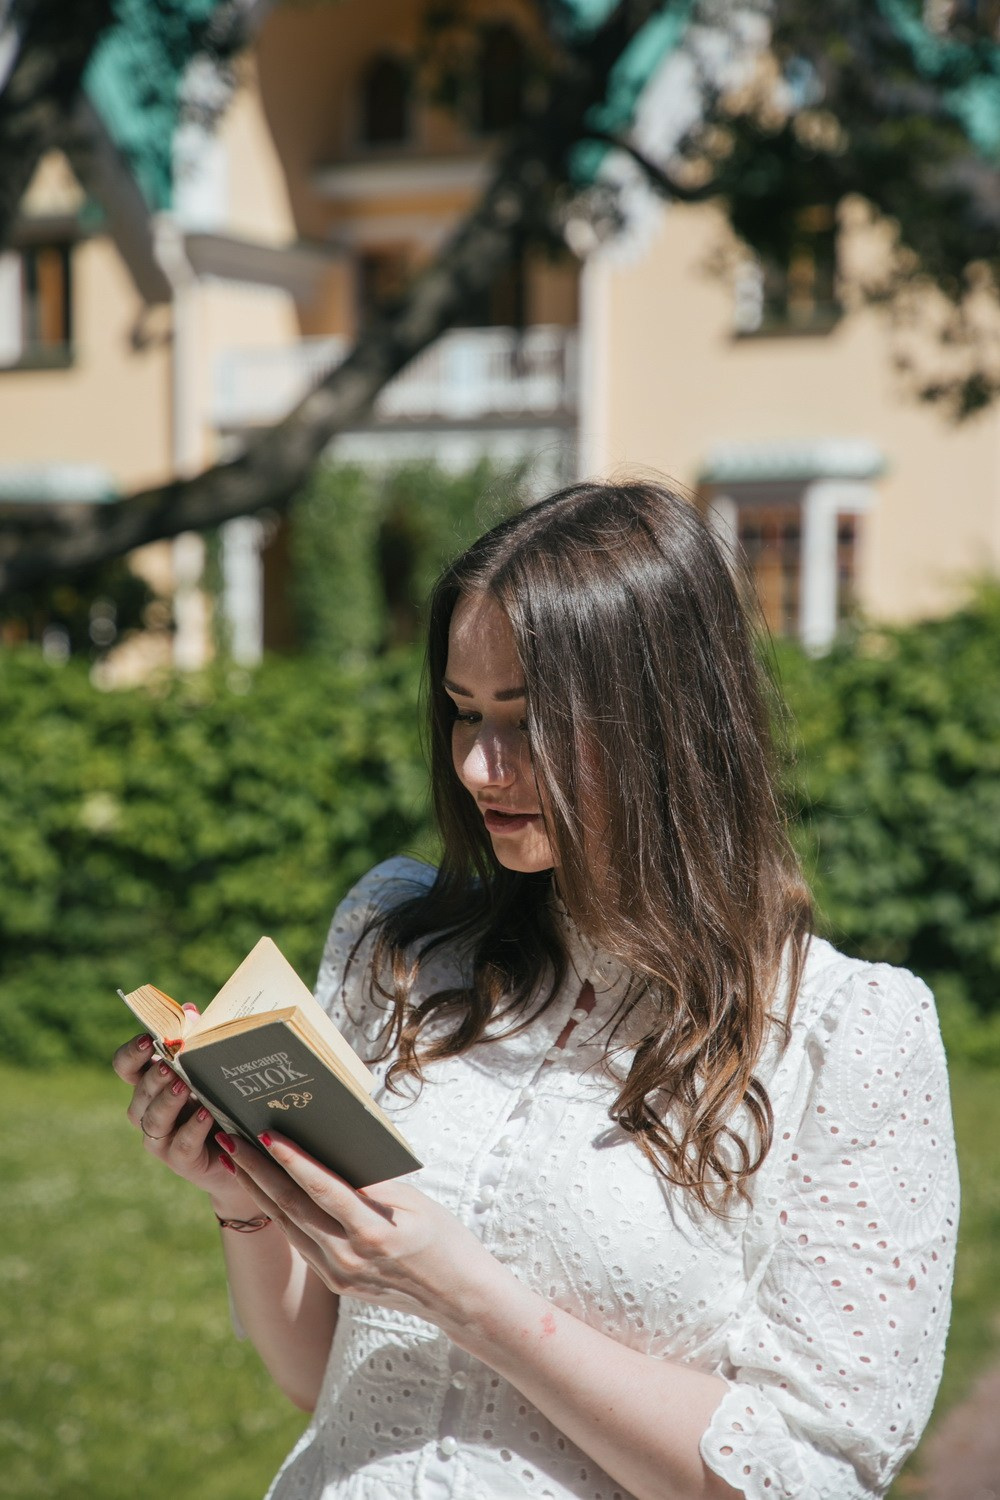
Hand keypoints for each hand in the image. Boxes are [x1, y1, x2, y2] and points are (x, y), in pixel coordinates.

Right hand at [112, 1032, 256, 1212]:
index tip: (146, 1039)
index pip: (126, 1067)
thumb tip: (189, 1010)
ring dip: (167, 1101)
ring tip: (184, 1085)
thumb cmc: (221, 1099)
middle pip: (139, 1093)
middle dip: (153, 1077)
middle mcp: (148, 1110)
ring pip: (153, 1119)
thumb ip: (197, 1040)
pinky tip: (205, 1115)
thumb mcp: (210, 1069)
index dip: (130, 1053)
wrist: (244, 1149)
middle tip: (170, 1064)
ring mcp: (161, 1138)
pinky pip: (179, 1145)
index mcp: (151, 1083)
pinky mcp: (181, 1161)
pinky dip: (191, 1129)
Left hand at [220, 1131, 503, 1332]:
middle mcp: (347, 1259)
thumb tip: (330, 1154)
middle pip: (293, 1208)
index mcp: (372, 1234)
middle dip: (257, 1172)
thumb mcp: (414, 1202)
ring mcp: (338, 1275)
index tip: (266, 1135)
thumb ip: (371, 1183)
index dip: (291, 1162)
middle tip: (230, 1140)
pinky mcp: (336, 1283)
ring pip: (290, 1225)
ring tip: (236, 1160)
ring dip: (260, 1191)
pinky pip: (303, 1241)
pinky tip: (266, 1192)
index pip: (322, 1190)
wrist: (458, 1298)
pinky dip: (282, 1213)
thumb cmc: (444, 1238)